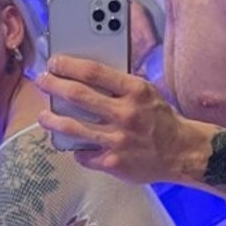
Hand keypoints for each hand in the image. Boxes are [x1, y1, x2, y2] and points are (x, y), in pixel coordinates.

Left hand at [36, 54, 208, 184]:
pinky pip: (83, 154)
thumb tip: (84, 74)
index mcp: (135, 90)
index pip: (93, 72)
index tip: (54, 62)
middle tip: (42, 82)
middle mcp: (125, 114)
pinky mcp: (113, 162)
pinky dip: (76, 149)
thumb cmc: (160, 119)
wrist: (182, 152)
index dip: (68, 65)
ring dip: (52, 120)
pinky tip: (72, 144)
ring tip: (44, 116)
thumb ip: (120, 85)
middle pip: (78, 96)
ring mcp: (118, 140)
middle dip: (53, 86)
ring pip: (72, 128)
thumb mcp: (146, 92)